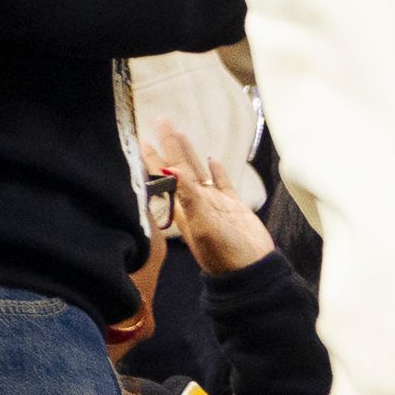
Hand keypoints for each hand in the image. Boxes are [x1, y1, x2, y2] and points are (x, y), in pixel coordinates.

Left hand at [154, 129, 272, 274]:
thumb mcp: (203, 225)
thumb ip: (189, 197)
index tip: (142, 138)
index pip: (164, 176)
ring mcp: (215, 204)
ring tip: (180, 132)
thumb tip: (171, 170)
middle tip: (160, 122)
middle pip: (180, 167)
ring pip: (199, 171)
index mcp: (184, 207)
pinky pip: (223, 183)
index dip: (153, 158)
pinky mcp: (234, 207)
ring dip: (189, 152)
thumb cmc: (224, 255)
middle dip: (169, 145)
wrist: (252, 272)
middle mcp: (195, 203)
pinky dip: (217, 170)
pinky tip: (212, 157)